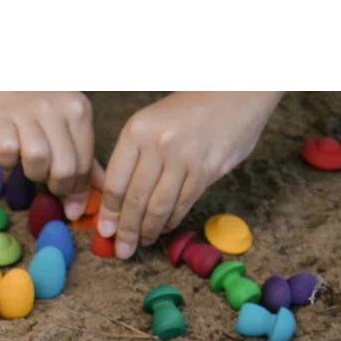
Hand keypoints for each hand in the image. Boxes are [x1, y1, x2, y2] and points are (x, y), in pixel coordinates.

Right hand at [0, 92, 94, 217]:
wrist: (6, 73)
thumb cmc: (41, 106)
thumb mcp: (70, 122)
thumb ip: (85, 156)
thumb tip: (102, 193)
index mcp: (79, 111)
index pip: (84, 163)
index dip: (77, 189)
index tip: (70, 201)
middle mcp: (56, 108)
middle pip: (64, 167)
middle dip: (58, 187)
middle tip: (51, 186)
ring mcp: (26, 112)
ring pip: (37, 161)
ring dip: (34, 174)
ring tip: (31, 168)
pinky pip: (7, 153)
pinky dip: (7, 162)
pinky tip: (10, 154)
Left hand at [97, 92, 282, 258]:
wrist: (236, 89)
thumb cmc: (186, 110)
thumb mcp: (151, 123)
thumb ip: (133, 157)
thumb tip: (116, 202)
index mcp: (136, 131)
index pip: (116, 182)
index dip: (109, 212)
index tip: (105, 231)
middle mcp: (158, 144)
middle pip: (135, 199)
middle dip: (126, 230)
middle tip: (122, 250)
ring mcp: (184, 157)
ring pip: (159, 206)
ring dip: (148, 230)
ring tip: (142, 242)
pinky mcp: (207, 169)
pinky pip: (183, 204)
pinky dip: (171, 220)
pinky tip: (165, 228)